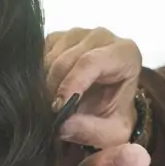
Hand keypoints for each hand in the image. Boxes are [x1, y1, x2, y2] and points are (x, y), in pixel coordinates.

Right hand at [44, 29, 142, 149]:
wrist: (108, 105)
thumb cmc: (114, 115)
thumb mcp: (112, 132)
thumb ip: (91, 130)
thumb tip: (62, 125)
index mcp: (124, 53)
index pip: (91, 62)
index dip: (71, 84)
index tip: (58, 108)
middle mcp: (102, 37)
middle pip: (66, 59)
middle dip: (54, 88)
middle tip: (50, 112)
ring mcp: (79, 33)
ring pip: (50, 55)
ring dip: (45, 82)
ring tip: (51, 103)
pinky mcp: (60, 36)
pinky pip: (41, 51)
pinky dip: (39, 72)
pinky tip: (47, 88)